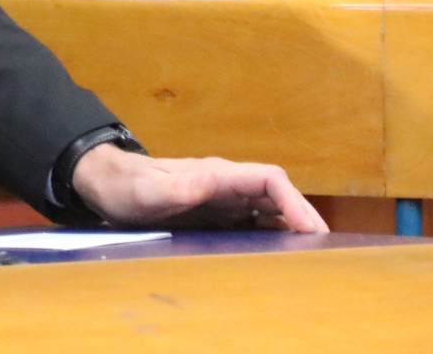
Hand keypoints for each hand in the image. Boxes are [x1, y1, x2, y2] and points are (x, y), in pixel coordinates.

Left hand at [70, 144, 328, 232]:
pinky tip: (277, 257)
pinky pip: (252, 223)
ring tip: (310, 257)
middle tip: (326, 251)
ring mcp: (222, 199)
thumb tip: (214, 180)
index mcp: (217, 174)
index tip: (311, 230)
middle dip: (303, 218)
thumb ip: (180, 186)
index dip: (295, 202)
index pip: (270, 179)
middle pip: (278, 195)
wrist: (107, 185)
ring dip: (291, 228)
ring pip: (269, 210)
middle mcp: (225, 184)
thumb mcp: (151, 189)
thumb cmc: (128, 185)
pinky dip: (271, 236)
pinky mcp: (215, 214)